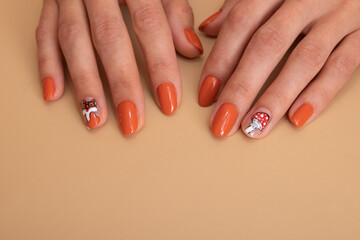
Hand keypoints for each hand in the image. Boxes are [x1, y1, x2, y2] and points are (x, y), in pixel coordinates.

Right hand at [36, 0, 202, 134]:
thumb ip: (175, 12)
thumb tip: (190, 49)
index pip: (149, 24)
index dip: (160, 64)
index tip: (169, 100)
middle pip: (109, 37)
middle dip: (121, 83)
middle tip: (131, 121)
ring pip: (73, 40)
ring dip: (84, 82)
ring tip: (95, 119)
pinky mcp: (49, 2)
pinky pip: (45, 34)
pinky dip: (48, 64)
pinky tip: (54, 94)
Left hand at [198, 0, 359, 137]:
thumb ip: (242, 6)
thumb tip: (210, 29)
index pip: (242, 22)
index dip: (221, 60)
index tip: (206, 93)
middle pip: (268, 44)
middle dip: (242, 86)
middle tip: (224, 120)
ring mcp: (339, 14)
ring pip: (305, 59)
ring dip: (277, 97)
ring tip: (255, 127)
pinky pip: (344, 65)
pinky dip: (320, 93)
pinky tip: (297, 118)